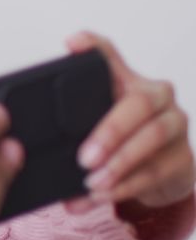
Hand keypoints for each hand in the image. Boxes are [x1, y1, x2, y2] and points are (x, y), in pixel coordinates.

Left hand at [69, 31, 195, 208]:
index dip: (93, 46)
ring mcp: (176, 126)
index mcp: (130, 81)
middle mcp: (160, 97)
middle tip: (84, 158)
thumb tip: (56, 86)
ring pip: (152, 139)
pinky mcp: (183, 157)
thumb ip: (75, 107)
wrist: (159, 173)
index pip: (111, 56)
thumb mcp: (95, 121)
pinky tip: (103, 196)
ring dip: (119, 165)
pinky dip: (126, 187)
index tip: (73, 43)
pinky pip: (157, 171)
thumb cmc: (122, 138)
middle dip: (111, 132)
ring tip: (91, 183)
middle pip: (140, 104)